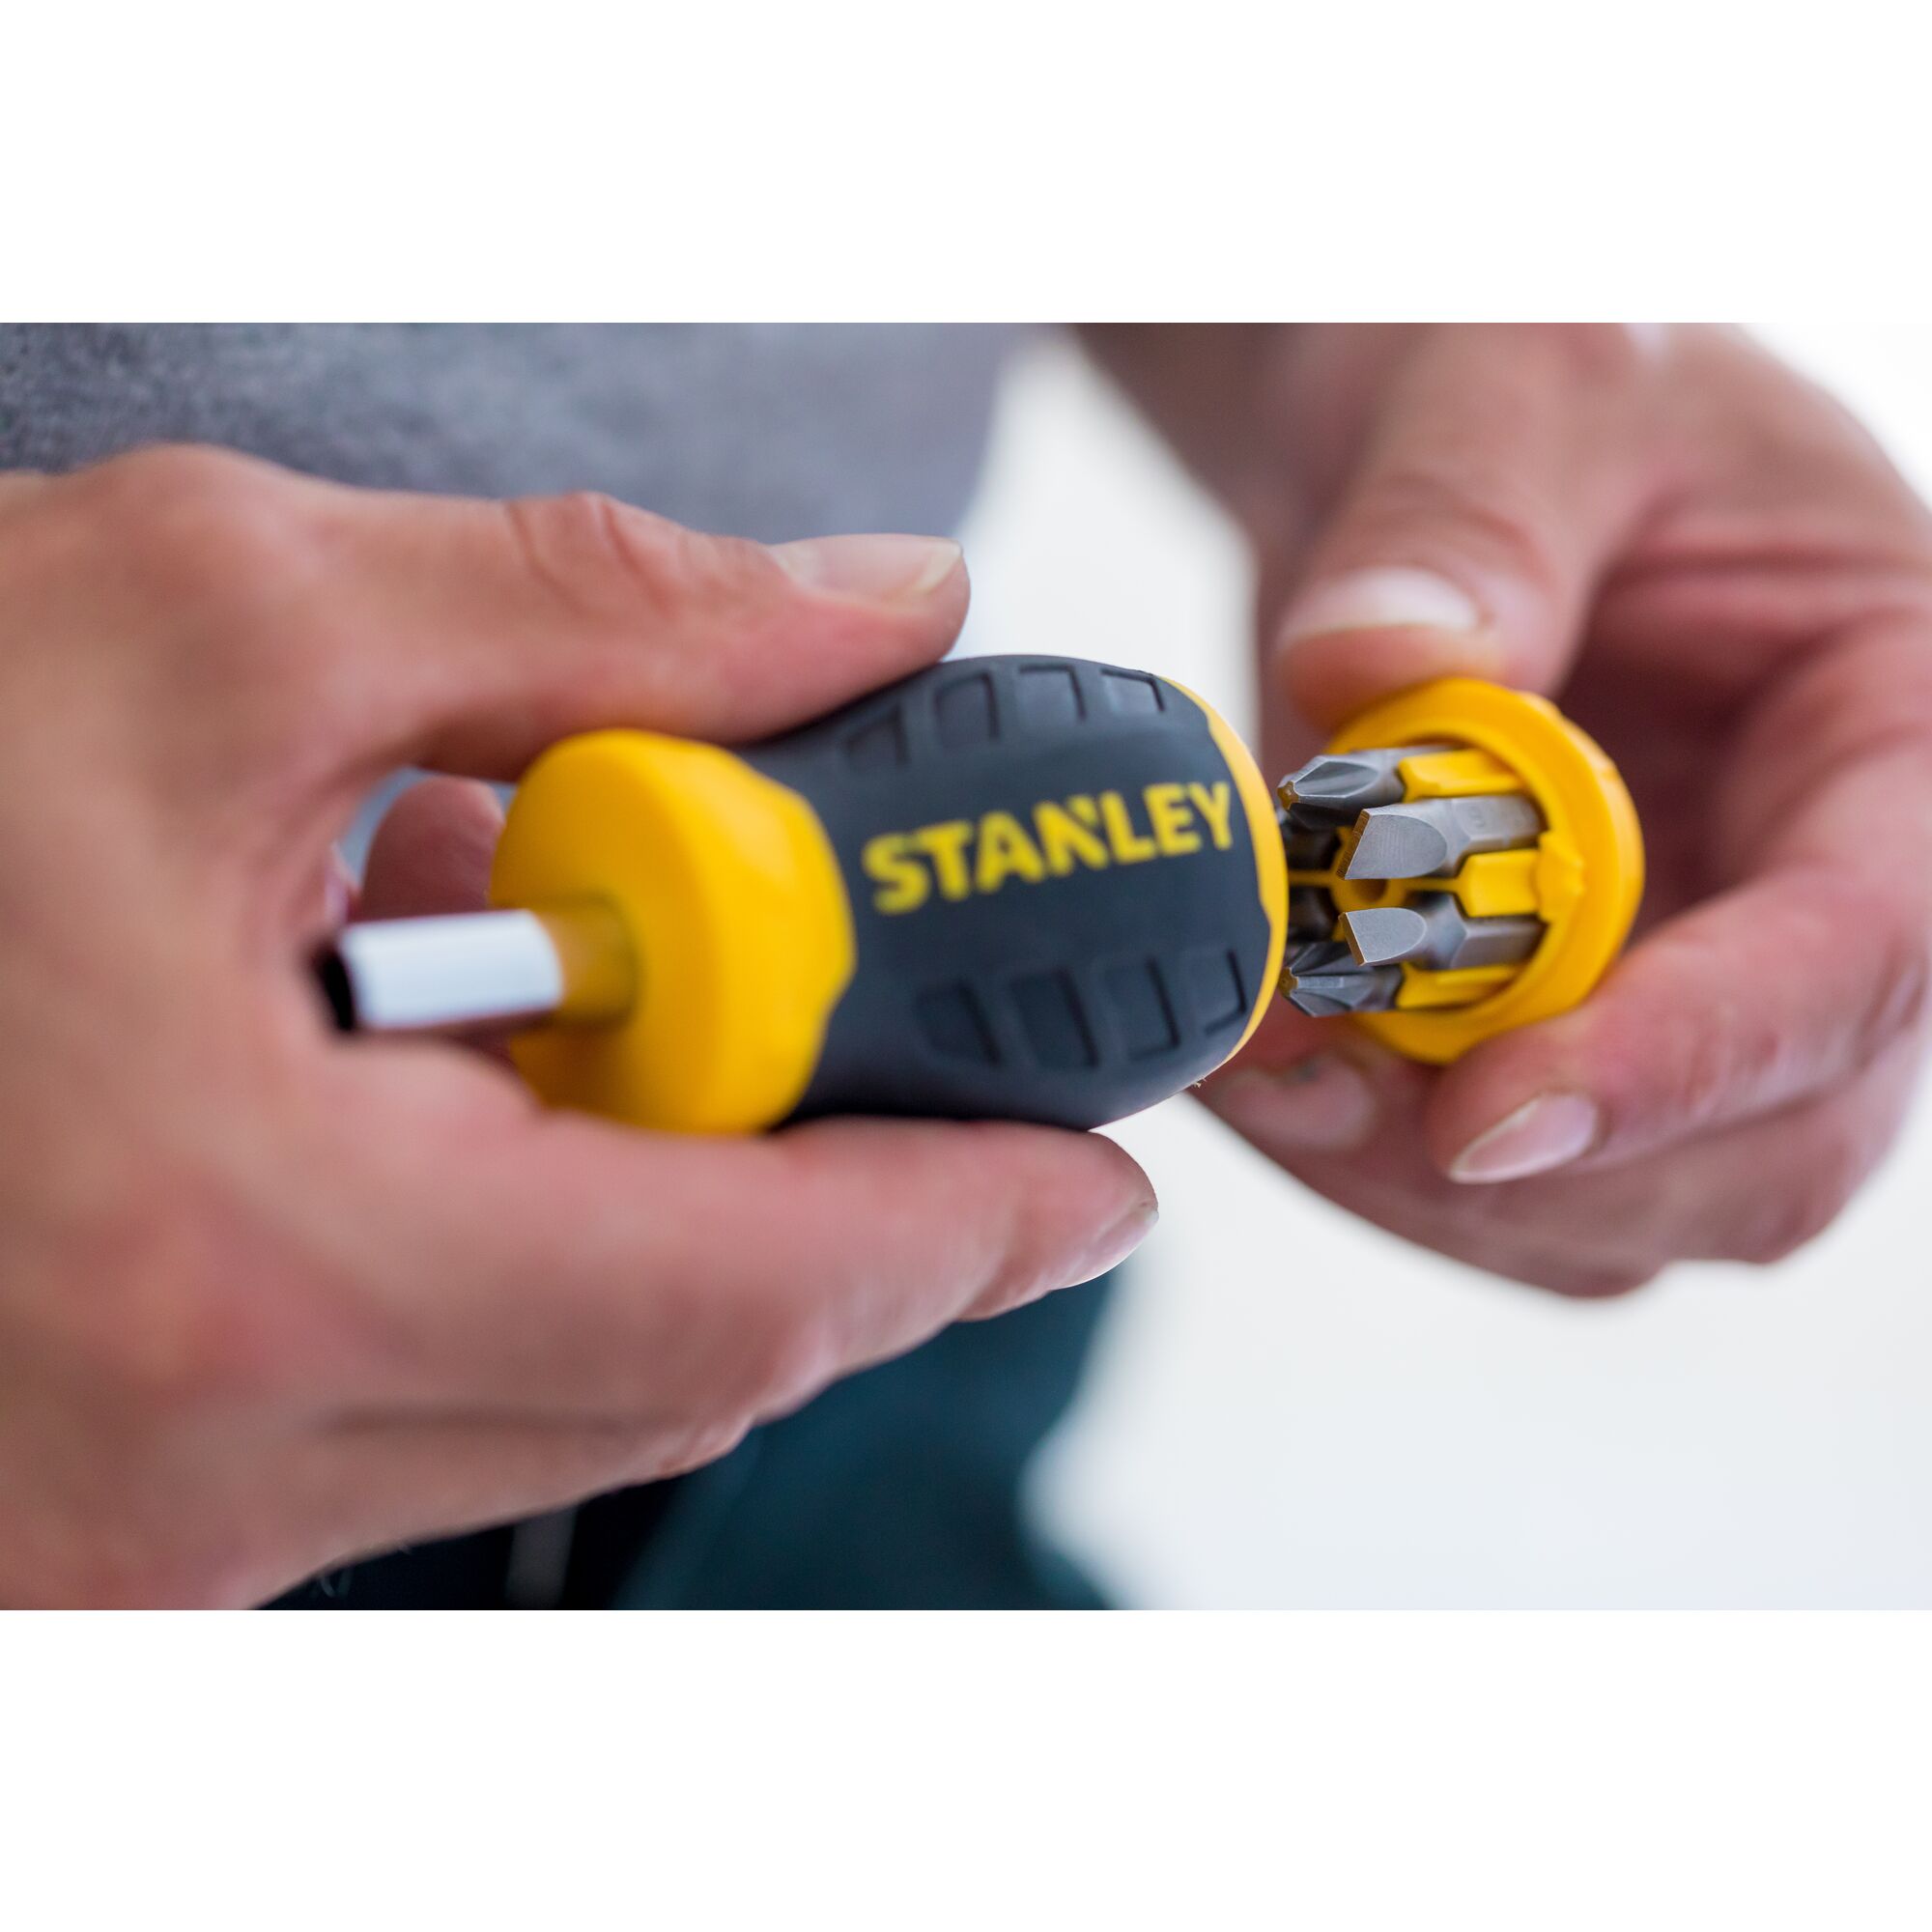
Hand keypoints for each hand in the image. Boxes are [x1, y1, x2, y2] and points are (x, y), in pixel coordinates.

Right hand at [0, 448, 1154, 1605]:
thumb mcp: (204, 618)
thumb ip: (590, 618)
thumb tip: (863, 621)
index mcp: (241, 1262)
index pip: (750, 1288)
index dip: (961, 1218)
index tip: (1085, 1171)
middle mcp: (189, 1470)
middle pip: (685, 1357)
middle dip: (820, 1188)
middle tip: (861, 1026)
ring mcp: (140, 1538)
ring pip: (555, 1390)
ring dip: (640, 1202)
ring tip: (576, 1008)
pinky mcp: (112, 1531)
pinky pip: (412, 1411)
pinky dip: (493, 1254)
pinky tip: (425, 1095)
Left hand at [1197, 326, 1931, 1291]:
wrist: (1433, 445)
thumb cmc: (1535, 376)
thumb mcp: (1520, 380)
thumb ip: (1463, 525)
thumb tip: (1370, 677)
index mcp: (1898, 731)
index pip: (1859, 956)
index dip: (1682, 1060)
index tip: (1483, 1115)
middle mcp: (1821, 894)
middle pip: (1764, 1145)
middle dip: (1532, 1161)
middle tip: (1306, 1086)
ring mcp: (1695, 985)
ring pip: (1621, 1209)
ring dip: (1420, 1182)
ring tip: (1258, 1064)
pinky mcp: (1563, 1030)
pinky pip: (1496, 1180)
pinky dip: (1367, 1163)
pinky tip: (1264, 1067)